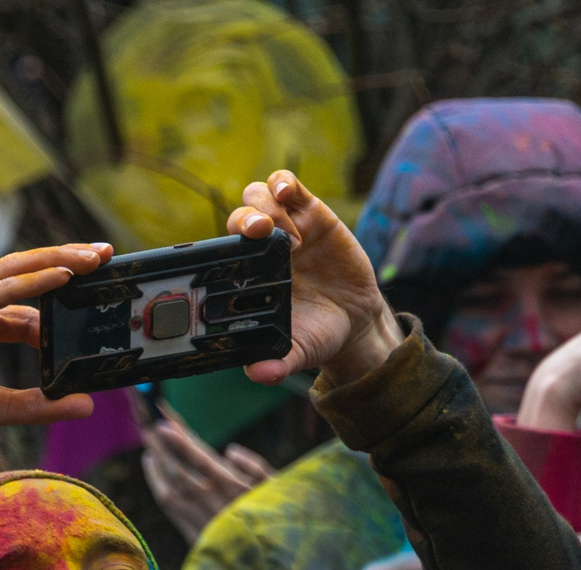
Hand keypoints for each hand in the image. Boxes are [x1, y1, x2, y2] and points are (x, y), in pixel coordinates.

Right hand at [0, 244, 112, 476]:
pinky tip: (62, 277)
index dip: (59, 292)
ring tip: (92, 259)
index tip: (96, 291)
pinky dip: (32, 282)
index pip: (25, 298)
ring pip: (14, 270)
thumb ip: (40, 405)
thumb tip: (85, 404)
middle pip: (23, 269)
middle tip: (105, 254)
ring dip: (56, 260)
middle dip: (66, 258)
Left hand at [141, 408, 273, 542]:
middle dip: (161, 450)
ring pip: (169, 491)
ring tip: (148, 448)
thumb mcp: (278, 490)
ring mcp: (199, 520)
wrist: (270, 565)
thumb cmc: (278, 520)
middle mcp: (212, 503)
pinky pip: (170, 508)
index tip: (163, 425)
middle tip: (147, 429)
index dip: (180, 442)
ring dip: (155, 468)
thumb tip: (230, 450)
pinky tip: (154, 472)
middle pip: (178, 472)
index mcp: (233, 487)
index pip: (200, 460)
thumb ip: (255, 467)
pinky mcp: (193, 536)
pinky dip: (158, 486)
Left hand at [228, 171, 401, 389]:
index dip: (225, 247)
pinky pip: (289, 186)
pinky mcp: (312, 213)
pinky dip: (283, 183)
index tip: (236, 255)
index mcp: (251, 277)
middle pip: (240, 218)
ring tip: (284, 229)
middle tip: (259, 234)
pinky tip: (286, 193)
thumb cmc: (318, 334)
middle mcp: (263, 250)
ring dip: (265, 205)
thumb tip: (258, 375)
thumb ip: (278, 363)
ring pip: (259, 197)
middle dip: (245, 220)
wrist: (355, 321)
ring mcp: (288, 227)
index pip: (225, 251)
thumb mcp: (299, 351)